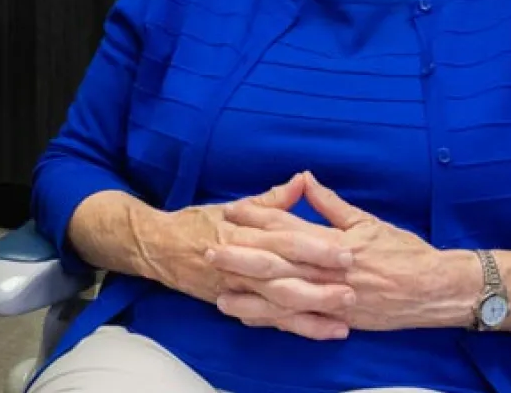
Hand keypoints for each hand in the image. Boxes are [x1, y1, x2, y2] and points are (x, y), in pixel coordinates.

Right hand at [138, 174, 356, 340]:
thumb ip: (271, 200)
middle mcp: (240, 263)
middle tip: (353, 285)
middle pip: (285, 274)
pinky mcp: (236, 305)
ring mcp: (238, 288)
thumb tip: (303, 180)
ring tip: (344, 312)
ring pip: (279, 302)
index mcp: (243, 232)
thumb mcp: (232, 206)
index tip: (345, 249)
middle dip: (319, 282)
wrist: (157, 248)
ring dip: (313, 308)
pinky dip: (298, 327)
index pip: (283, 239)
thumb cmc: (197, 222)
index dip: (315, 246)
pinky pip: (271, 320)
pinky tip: (326, 330)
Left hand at [218, 172, 470, 333]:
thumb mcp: (366, 221)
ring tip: (220, 294)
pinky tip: (251, 320)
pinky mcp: (338, 319)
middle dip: (241, 257)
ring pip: (283, 297)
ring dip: (250, 295)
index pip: (288, 226)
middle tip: (210, 250)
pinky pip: (300, 322)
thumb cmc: (403, 251)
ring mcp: (332, 298)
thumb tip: (304, 179)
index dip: (258, 216)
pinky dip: (275, 322)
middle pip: (278, 263)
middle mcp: (328, 272)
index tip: (231, 210)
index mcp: (333, 242)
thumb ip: (330, 203)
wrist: (434, 289)